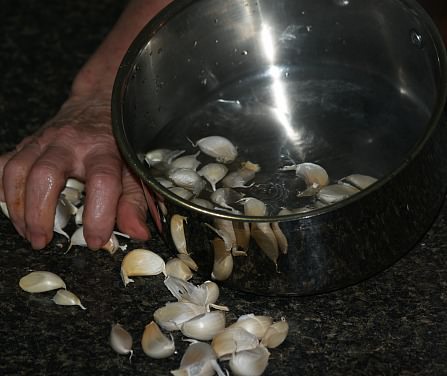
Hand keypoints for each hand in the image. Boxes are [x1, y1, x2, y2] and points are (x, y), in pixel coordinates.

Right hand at [0, 94, 149, 249]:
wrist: (100, 103)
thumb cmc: (118, 142)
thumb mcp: (135, 171)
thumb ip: (135, 202)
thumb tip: (136, 233)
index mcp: (105, 151)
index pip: (102, 181)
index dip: (99, 215)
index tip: (96, 240)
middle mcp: (72, 143)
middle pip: (46, 174)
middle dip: (39, 213)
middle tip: (44, 240)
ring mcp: (45, 141)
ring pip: (17, 169)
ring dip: (17, 206)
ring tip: (29, 232)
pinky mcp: (28, 143)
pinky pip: (3, 163)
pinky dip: (3, 188)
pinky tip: (13, 206)